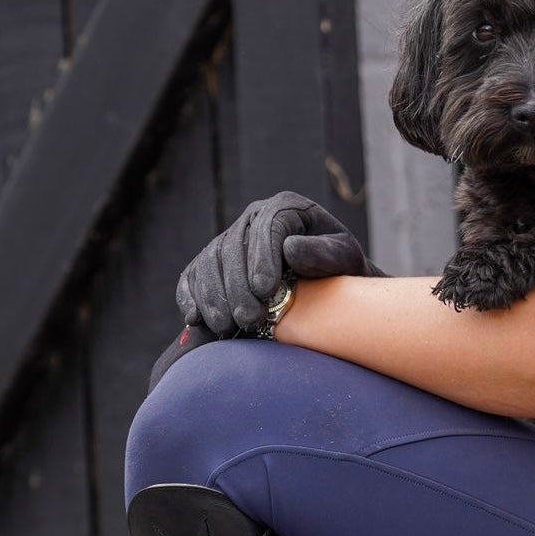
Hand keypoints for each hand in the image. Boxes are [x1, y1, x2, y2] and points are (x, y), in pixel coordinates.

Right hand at [175, 191, 383, 335]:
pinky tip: (196, 319)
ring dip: (214, 296)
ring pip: (209, 262)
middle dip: (238, 286)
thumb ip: (323, 253)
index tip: (266, 290)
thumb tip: (291, 249)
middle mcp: (254, 217)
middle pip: (234, 246)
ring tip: (228, 327)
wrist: (327, 286)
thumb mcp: (344, 258)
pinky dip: (190, 297)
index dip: (263, 257)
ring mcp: (230, 238)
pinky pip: (192, 275)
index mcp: (288, 208)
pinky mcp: (212, 262)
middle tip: (249, 319)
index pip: (269, 225)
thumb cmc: (340, 269)